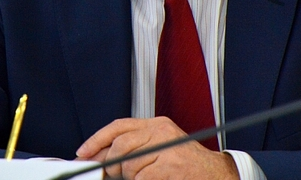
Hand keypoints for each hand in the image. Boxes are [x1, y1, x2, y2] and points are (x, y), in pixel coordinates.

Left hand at [75, 117, 238, 179]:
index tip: (84, 152)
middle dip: (111, 164)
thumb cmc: (188, 164)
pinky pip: (142, 178)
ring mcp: (167, 149)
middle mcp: (161, 132)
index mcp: (157, 125)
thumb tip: (101, 156)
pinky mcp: (170, 167)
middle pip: (120, 146)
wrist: (216, 175)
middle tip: (112, 174)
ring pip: (129, 165)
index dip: (97, 139)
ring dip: (131, 177)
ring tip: (145, 177)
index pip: (119, 127)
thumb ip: (135, 146)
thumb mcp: (162, 146)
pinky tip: (155, 179)